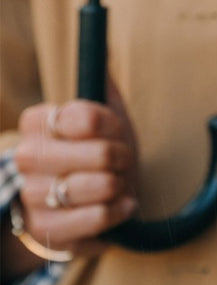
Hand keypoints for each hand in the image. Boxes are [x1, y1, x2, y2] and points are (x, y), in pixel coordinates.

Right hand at [13, 83, 137, 259]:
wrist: (82, 201)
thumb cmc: (98, 151)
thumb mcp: (104, 115)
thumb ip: (103, 86)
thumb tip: (105, 54)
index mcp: (37, 122)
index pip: (82, 116)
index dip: (110, 125)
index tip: (115, 130)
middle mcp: (26, 157)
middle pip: (98, 153)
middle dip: (121, 156)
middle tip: (123, 159)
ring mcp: (32, 196)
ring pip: (98, 186)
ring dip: (121, 184)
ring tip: (119, 183)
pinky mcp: (46, 230)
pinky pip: (96, 218)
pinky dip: (118, 210)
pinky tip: (122, 204)